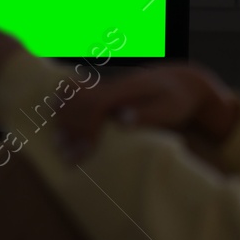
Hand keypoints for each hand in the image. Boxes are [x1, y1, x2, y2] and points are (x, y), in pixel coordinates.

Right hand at [55, 63, 239, 161]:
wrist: (181, 83)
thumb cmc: (178, 100)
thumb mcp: (170, 108)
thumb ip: (147, 114)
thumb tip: (122, 119)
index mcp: (126, 90)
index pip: (96, 105)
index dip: (86, 129)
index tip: (84, 153)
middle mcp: (112, 86)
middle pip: (80, 103)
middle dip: (71, 129)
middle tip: (66, 157)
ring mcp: (107, 86)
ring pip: (74, 96)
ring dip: (64, 119)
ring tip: (60, 145)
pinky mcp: (105, 91)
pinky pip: (77, 91)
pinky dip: (65, 103)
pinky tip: (58, 118)